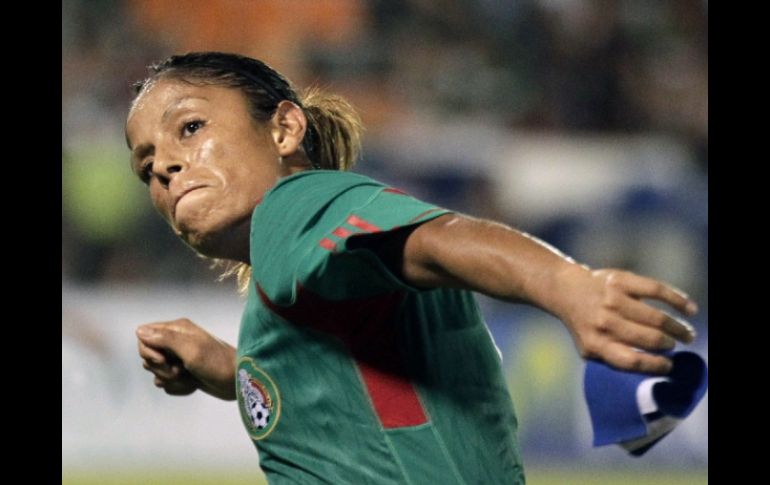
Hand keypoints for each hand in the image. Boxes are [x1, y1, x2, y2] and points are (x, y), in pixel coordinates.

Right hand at [136, 319, 236, 399]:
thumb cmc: (217, 362)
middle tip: (180, 370)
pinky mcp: (183, 374)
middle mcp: (176, 341)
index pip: (144, 336)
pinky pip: (166, 384)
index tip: (163, 359)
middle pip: (148, 357)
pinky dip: (178, 387)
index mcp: (177, 329)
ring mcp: (179, 358)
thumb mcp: (191, 349)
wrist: (237, 382)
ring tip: (189, 377)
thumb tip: (139, 331)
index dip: (148, 351)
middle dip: (161, 369)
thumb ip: (165, 339)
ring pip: (156, 372)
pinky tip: (192, 385)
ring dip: (171, 380)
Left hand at [553, 266, 697, 374]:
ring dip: (677, 328)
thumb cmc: (586, 325)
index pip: (633, 362)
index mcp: (596, 345)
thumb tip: (654, 369)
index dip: (657, 366)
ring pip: (657, 318)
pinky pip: (657, 290)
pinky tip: (689, 309)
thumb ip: (615, 359)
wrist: (567, 292)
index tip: (670, 365)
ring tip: (685, 332)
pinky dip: (678, 300)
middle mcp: (604, 323)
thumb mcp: (591, 348)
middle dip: (670, 344)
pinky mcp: (620, 280)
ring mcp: (612, 300)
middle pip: (650, 339)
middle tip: (679, 344)